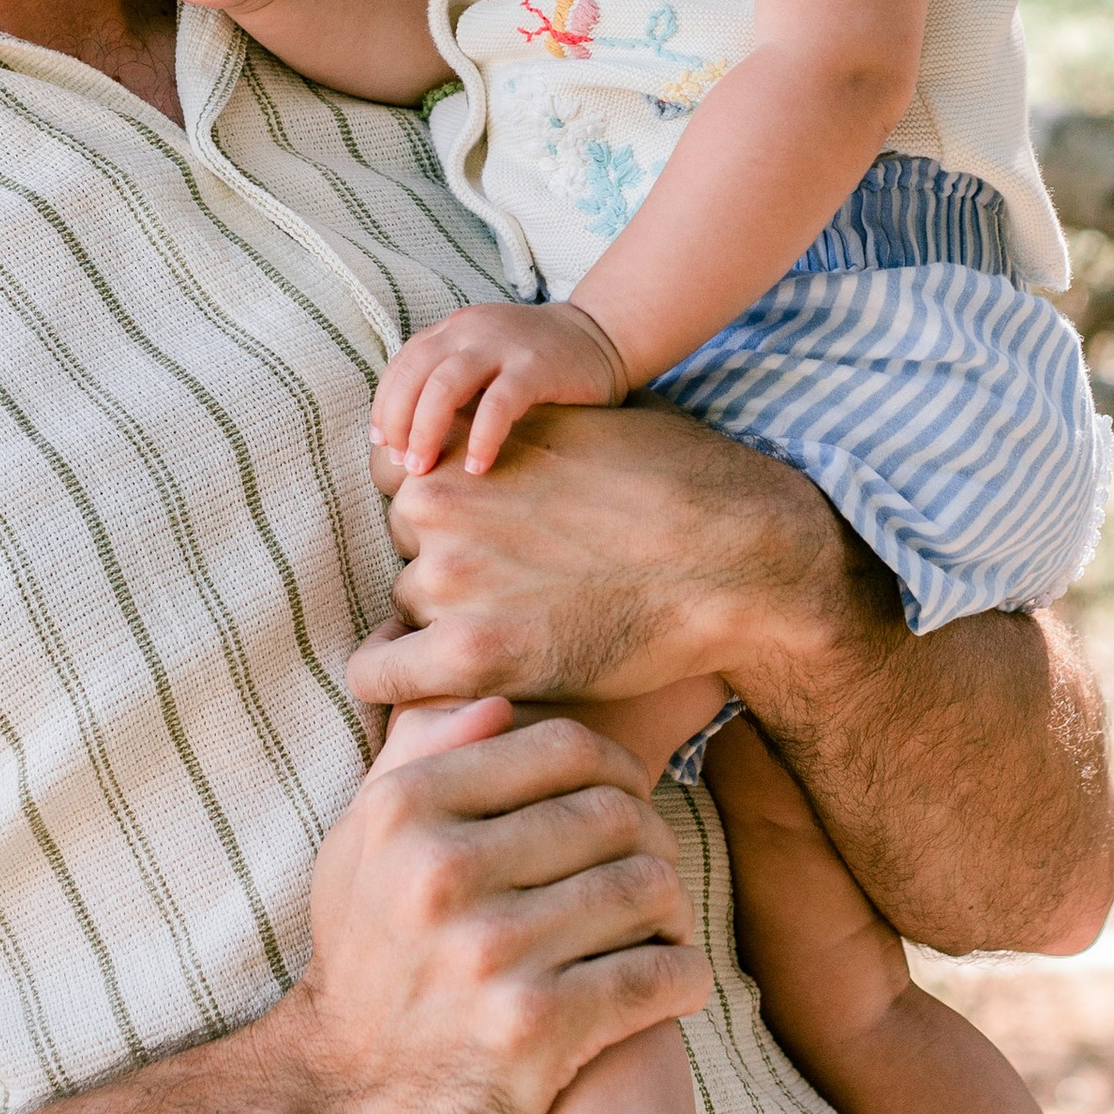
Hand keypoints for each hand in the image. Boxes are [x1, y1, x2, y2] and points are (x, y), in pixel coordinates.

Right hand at [266, 697, 706, 1113]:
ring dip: (674, 910)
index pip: (567, 749)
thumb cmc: (368, 953)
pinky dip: (683, 975)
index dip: (620, 769)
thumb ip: (420, 758)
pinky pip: (659, 974)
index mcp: (409, 810)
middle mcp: (445, 872)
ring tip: (662, 927)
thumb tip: (499, 700)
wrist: (341, 1094)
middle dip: (654, 841)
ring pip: (649, 889)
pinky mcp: (537, 1027)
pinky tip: (670, 979)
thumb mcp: (362, 843)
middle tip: (654, 872)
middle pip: (617, 816)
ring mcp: (492, 952)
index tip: (627, 804)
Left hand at [350, 399, 848, 725]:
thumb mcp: (572, 424)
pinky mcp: (472, 654)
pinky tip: (442, 689)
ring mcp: (447, 578)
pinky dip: (398, 686)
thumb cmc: (672, 485)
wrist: (733, 560)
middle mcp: (435, 504)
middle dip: (453, 567)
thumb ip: (502, 434)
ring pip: (411, 609)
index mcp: (457, 442)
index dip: (447, 510)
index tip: (484, 533)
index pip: (402, 482)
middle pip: (409, 549)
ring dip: (450, 624)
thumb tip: (453, 439)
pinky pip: (379, 677)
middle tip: (524, 587)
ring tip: (531, 630)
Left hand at [370, 299, 630, 478]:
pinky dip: (481, 438)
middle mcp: (471, 331)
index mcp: (454, 330)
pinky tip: (478, 468)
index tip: (384, 445)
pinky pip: (497, 404)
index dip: (387, 406)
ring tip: (424, 468)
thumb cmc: (538, 367)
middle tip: (403, 465)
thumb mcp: (485, 364)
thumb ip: (451, 387)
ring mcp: (503, 345)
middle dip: (399, 423)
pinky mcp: (536, 367)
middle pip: (413, 375)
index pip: (403, 365)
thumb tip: (406, 444)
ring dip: (426, 430)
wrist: (603, 337)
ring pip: (443, 386)